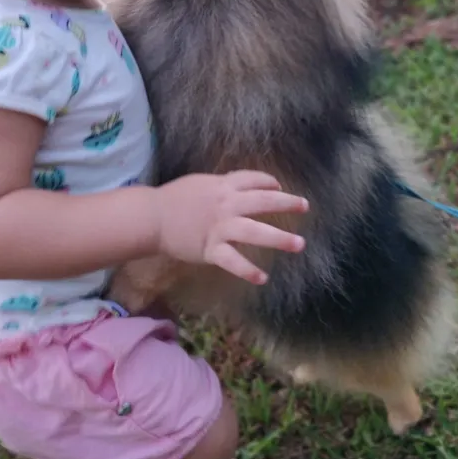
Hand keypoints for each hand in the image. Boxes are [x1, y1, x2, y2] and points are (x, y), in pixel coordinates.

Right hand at [156, 170, 308, 284]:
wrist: (152, 217)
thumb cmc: (174, 199)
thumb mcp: (200, 183)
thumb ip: (221, 186)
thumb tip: (237, 186)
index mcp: (222, 186)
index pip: (253, 180)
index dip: (269, 183)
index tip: (279, 188)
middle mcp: (226, 204)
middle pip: (262, 201)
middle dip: (286, 203)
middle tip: (305, 206)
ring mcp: (219, 227)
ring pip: (254, 231)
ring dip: (279, 238)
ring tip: (299, 244)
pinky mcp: (211, 249)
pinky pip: (233, 260)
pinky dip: (248, 270)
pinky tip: (262, 278)